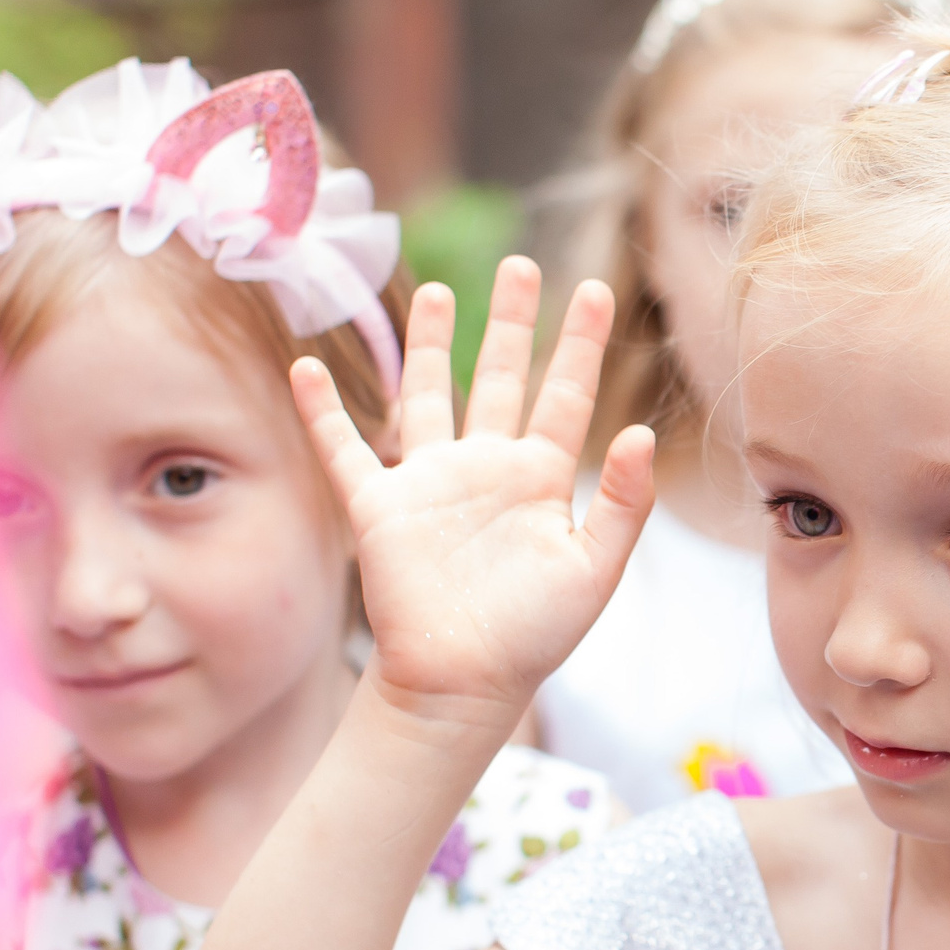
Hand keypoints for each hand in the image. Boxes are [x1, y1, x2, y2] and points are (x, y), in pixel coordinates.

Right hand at [295, 260, 653, 733]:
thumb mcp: (593, 570)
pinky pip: (344, 448)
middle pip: (500, 377)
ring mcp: (430, 483)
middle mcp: (486, 469)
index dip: (581, 345)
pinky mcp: (378, 507)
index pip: (566, 395)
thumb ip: (622, 503)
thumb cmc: (533, 636)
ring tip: (437, 290)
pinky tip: (308, 367)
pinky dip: (323, 410)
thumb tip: (641, 433)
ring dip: (428, 345)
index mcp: (541, 480)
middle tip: (522, 265)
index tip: (597, 290)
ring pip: (427, 395)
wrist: (461, 685)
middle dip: (510, 322)